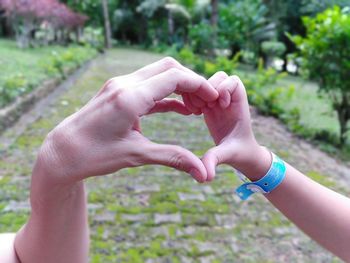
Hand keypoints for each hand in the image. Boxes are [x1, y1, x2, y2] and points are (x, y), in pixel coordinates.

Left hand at [36, 57, 218, 184]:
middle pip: (168, 67)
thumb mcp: (136, 156)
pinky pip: (148, 86)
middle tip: (207, 102)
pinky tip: (180, 109)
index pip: (174, 77)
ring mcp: (119, 85)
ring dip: (179, 87)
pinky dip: (166, 94)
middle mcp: (124, 84)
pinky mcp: (117, 91)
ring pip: (158, 74)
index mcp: (130, 97)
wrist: (62, 152)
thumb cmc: (94, 155)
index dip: (199, 85)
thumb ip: (173, 158)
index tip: (214, 98)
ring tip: (196, 107)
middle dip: (192, 82)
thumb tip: (203, 173)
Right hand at [201, 72, 270, 180]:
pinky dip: (193, 97)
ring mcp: (218, 102)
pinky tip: (191, 111)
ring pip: (207, 83)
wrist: (242, 154)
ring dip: (199, 92)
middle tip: (204, 107)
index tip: (220, 106)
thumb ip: (215, 160)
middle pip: (220, 77)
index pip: (234, 82)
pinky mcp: (209, 107)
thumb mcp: (227, 155)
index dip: (225, 88)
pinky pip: (200, 93)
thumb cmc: (240, 153)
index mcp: (240, 105)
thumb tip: (205, 176)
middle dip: (209, 88)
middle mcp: (229, 100)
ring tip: (196, 109)